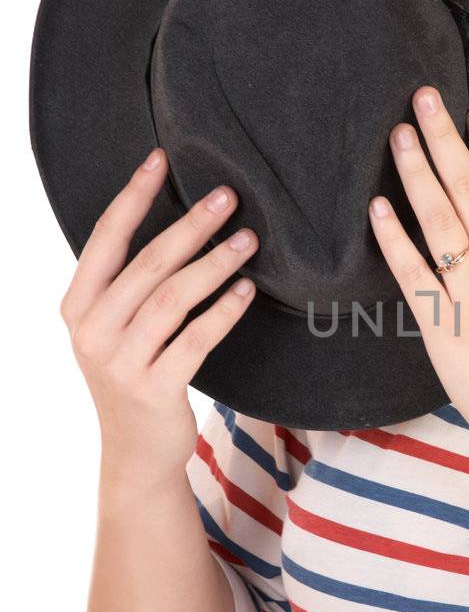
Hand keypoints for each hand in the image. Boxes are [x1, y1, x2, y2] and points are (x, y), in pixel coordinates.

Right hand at [59, 148, 260, 486]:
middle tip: (229, 196)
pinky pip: (195, 339)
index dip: (133, 195)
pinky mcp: (154, 388)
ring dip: (214, 263)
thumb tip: (179, 220)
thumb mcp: (116, 327)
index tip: (160, 158)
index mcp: (77, 305)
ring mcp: (120, 362)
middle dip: (190, 225)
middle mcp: (92, 330)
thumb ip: (131, 283)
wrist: (136, 453)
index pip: (105, 238)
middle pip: (147, 263)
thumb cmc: (135, 374)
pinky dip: (224, 311)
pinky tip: (246, 290)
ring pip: (173, 298)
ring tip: (249, 240)